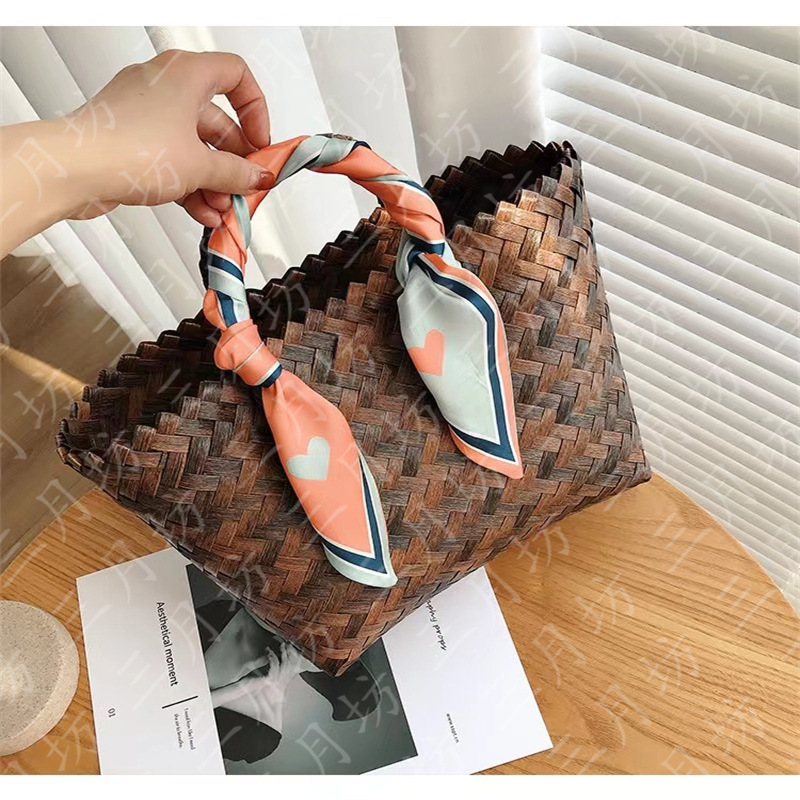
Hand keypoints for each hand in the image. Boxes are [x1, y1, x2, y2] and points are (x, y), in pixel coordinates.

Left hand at [65, 49, 273, 225]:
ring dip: (213, 182)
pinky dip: (190, 185)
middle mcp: (165, 88)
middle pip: (216, 122)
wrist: (75, 169)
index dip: (256, 110)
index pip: (236, 75)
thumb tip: (255, 177)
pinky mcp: (132, 141)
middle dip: (234, 162)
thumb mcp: (199, 166)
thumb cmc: (128, 148)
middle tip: (247, 187)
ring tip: (223, 210)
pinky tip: (202, 213)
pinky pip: (172, 160)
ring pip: (193, 147)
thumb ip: (235, 173)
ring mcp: (146, 115)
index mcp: (185, 74)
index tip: (261, 143)